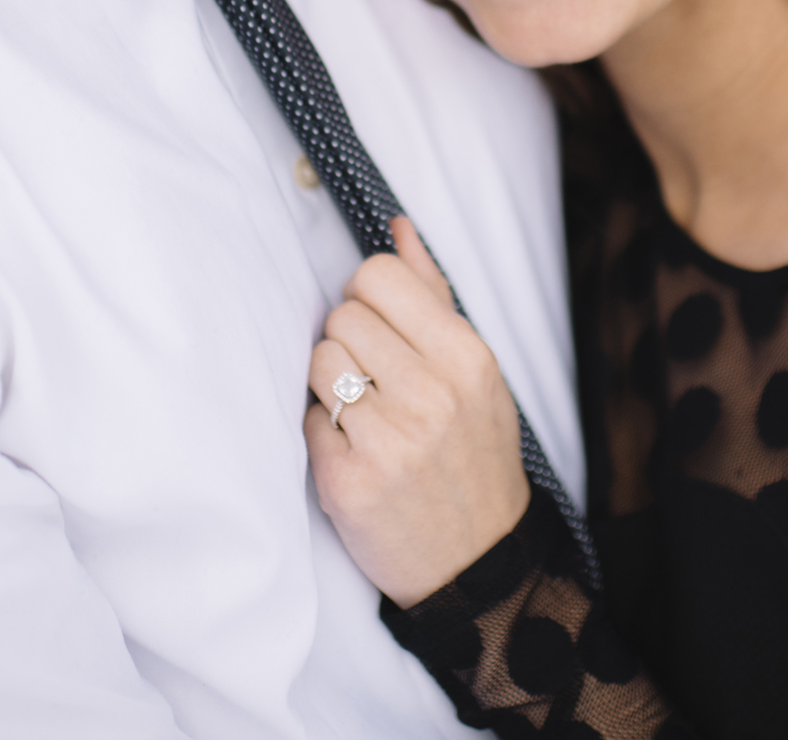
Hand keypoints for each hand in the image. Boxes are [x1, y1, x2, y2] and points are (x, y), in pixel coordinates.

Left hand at [304, 217, 531, 604]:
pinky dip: (325, 434)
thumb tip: (397, 226)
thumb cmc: (473, 454)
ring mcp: (390, 441)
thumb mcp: (476, 373)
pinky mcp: (349, 484)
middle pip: (341, 316)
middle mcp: (432, 395)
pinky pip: (308, 421)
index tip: (379, 325)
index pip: (378, 275)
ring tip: (365, 415)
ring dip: (331, 385)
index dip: (367, 296)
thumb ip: (434, 295)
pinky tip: (357, 454)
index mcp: (466, 357)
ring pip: (317, 362)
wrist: (479, 561)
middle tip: (374, 379)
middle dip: (348, 342)